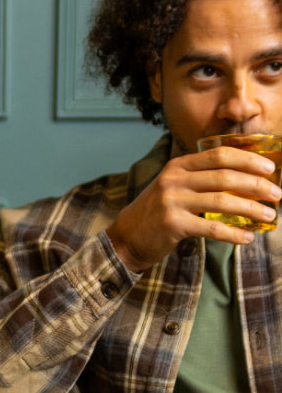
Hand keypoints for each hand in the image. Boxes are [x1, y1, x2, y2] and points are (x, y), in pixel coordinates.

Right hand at [105, 147, 281, 272]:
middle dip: (257, 185)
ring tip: (269, 216)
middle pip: (225, 176)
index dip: (249, 159)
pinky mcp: (172, 224)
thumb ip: (200, 179)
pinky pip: (211, 228)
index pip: (220, 155)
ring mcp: (172, 201)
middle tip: (277, 194)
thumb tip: (245, 181)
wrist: (126, 237)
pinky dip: (233, 233)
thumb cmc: (157, 213)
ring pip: (222, 201)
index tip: (271, 168)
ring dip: (251, 209)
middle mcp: (174, 179)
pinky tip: (247, 237)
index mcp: (178, 165)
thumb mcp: (174, 187)